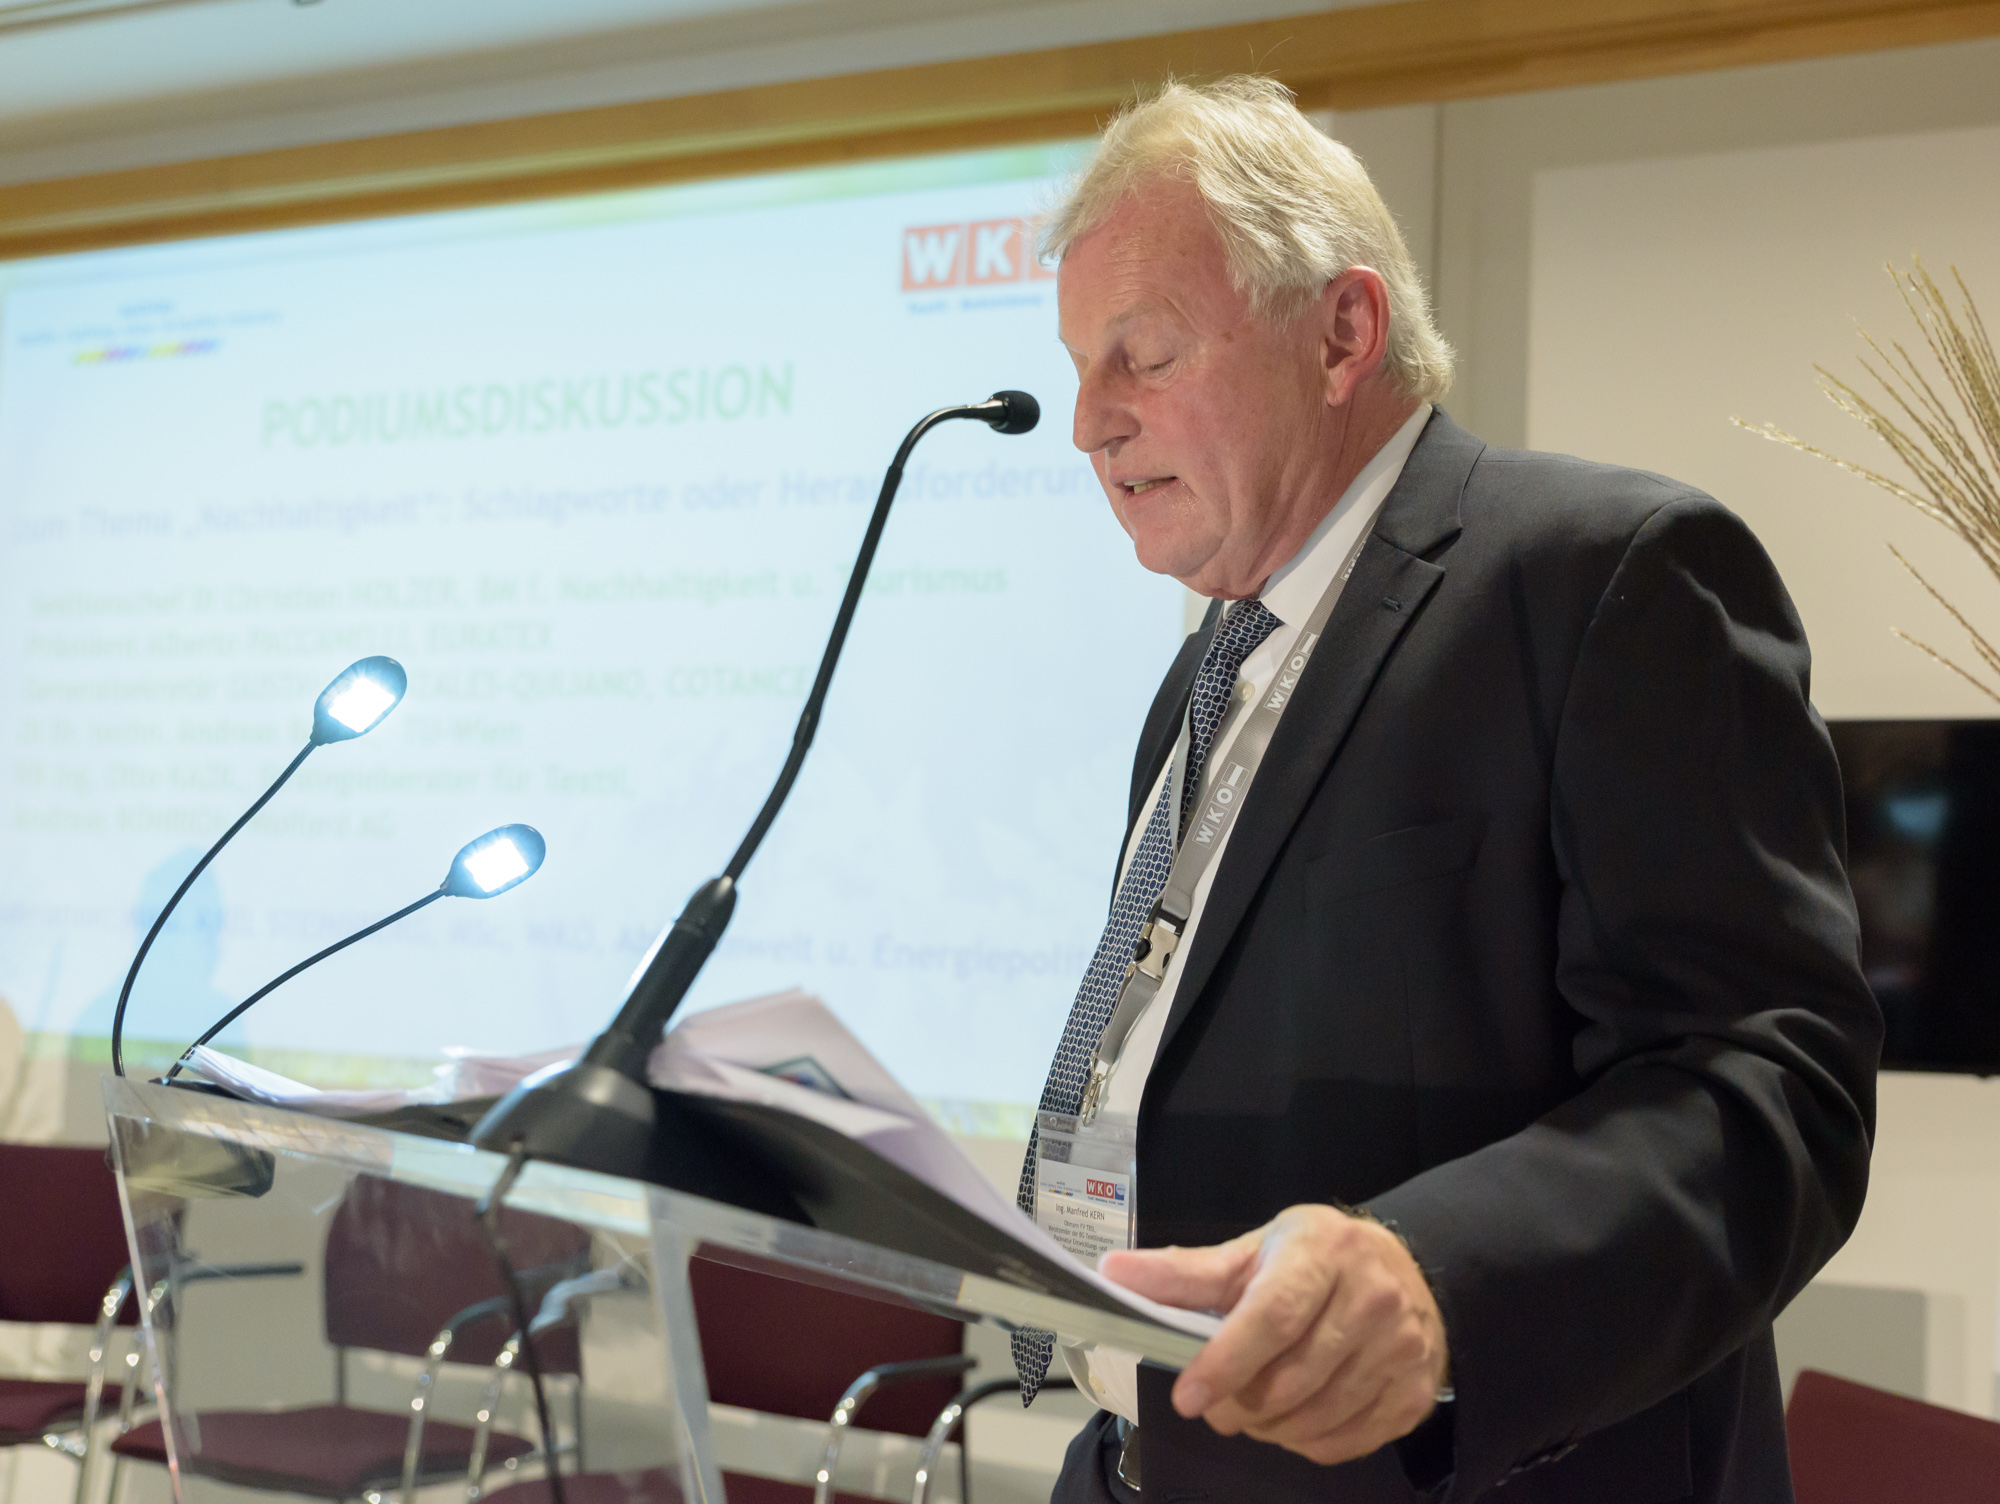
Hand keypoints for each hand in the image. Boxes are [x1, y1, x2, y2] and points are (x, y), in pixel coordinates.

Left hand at [1098, 1204, 1447, 1464]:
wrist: (1406, 1273)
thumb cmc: (1315, 1261)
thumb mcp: (1253, 1252)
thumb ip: (1184, 1272)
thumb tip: (1113, 1273)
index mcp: (1323, 1251)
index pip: (1272, 1316)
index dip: (1225, 1362)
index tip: (1187, 1396)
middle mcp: (1372, 1297)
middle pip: (1290, 1378)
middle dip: (1237, 1404)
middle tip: (1212, 1404)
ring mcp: (1401, 1349)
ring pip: (1314, 1417)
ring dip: (1266, 1427)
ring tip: (1249, 1407)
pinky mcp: (1413, 1394)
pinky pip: (1343, 1443)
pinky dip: (1302, 1442)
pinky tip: (1290, 1417)